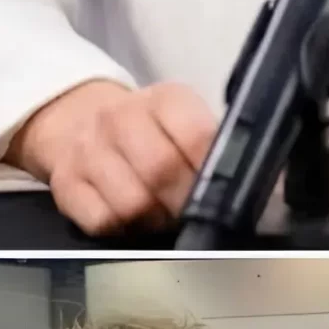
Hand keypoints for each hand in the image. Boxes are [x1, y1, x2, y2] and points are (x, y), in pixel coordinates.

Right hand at [7, 79, 217, 235]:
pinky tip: (131, 219)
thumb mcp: (185, 122)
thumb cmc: (148, 131)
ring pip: (132, 204)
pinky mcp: (64, 185)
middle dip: (185, 203)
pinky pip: (102, 222)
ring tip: (162, 214)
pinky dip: (123, 229)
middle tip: (192, 212)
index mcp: (164, 99)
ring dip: (155, 220)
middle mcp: (119, 118)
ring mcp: (87, 151)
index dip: (212, 173)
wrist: (78, 122)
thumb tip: (264, 189)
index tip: (222, 192)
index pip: (197, 136)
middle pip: (161, 171)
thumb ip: (213, 148)